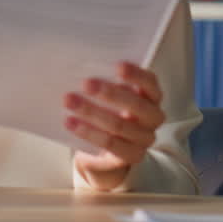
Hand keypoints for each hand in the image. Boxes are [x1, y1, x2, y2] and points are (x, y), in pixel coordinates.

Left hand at [64, 62, 165, 190]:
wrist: (105, 151)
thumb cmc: (108, 111)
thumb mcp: (110, 95)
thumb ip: (105, 82)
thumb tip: (81, 66)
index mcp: (152, 97)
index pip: (150, 83)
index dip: (136, 74)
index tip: (117, 66)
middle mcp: (153, 117)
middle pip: (136, 105)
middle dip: (109, 93)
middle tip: (86, 83)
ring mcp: (144, 139)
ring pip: (119, 125)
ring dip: (91, 111)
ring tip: (69, 101)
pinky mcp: (132, 156)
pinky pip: (110, 143)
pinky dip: (88, 132)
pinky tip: (70, 122)